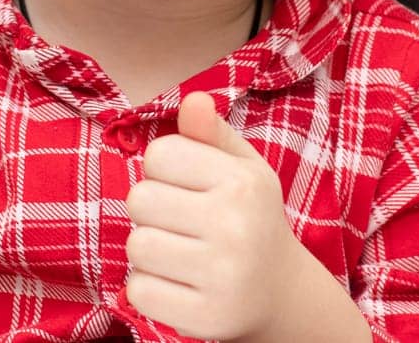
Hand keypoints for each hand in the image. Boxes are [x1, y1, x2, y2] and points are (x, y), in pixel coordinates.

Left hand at [122, 91, 302, 340]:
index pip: (158, 154)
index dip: (164, 170)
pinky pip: (138, 291)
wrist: (282, 294)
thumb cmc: (250, 218)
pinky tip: (179, 283)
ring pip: (136, 246)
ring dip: (149, 250)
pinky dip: (149, 288)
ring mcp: (222, 276)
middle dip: (153, 210)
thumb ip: (210, 133)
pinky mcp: (205, 319)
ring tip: (181, 253)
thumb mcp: (241, 168)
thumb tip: (193, 99)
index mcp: (243, 182)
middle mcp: (235, 227)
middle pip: (139, 199)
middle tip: (183, 223)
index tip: (188, 187)